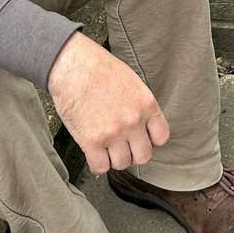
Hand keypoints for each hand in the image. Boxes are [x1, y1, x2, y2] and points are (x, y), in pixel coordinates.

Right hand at [47, 32, 169, 174]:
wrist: (72, 65)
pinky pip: (100, 167)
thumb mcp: (132, 81)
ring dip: (113, 158)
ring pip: (121, 163)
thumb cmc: (98, 68)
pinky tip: (94, 153)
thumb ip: (140, 105)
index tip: (140, 137)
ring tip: (105, 148)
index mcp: (146, 105)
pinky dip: (97, 163)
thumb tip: (142, 124)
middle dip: (133, 153)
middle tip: (122, 146)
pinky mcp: (91, 141)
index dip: (150, 140)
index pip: (161, 137)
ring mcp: (113, 133)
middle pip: (143, 156)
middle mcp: (133, 121)